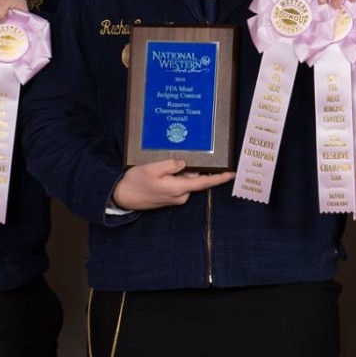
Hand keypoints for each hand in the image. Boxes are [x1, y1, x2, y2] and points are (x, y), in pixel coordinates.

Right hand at [112, 159, 234, 209]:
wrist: (123, 198)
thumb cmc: (136, 183)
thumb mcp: (152, 168)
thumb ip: (171, 164)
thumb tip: (185, 163)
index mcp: (178, 188)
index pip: (204, 182)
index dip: (219, 178)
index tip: (232, 174)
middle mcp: (181, 195)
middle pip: (194, 177)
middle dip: (189, 167)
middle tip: (176, 158)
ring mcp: (176, 198)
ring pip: (185, 179)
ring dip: (180, 171)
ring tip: (162, 166)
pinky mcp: (170, 197)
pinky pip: (178, 183)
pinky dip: (174, 176)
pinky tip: (161, 171)